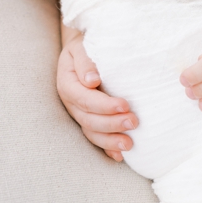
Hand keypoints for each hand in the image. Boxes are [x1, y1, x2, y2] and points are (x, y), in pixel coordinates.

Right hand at [56, 32, 133, 160]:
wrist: (84, 50)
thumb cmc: (87, 45)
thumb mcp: (82, 46)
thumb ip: (85, 61)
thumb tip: (91, 80)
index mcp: (68, 83)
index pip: (83, 98)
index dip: (103, 105)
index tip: (125, 104)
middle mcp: (71, 102)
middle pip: (88, 119)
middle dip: (111, 124)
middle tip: (134, 122)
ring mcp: (78, 114)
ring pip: (91, 132)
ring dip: (110, 140)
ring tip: (129, 144)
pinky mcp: (88, 120)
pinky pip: (95, 138)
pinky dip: (107, 148)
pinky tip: (120, 156)